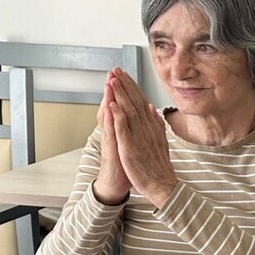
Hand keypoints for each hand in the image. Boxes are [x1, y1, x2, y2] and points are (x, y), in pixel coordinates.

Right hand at [91, 80, 131, 205]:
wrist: (118, 183)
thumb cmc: (127, 163)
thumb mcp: (134, 142)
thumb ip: (136, 125)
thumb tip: (144, 111)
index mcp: (123, 129)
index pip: (122, 106)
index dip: (123, 90)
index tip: (124, 74)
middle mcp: (115, 132)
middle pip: (113, 106)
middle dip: (114, 88)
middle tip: (113, 71)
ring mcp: (112, 140)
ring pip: (109, 116)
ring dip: (109, 99)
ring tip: (109, 83)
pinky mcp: (112, 150)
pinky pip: (110, 133)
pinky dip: (110, 120)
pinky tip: (110, 109)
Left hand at [106, 68, 176, 205]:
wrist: (163, 187)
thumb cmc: (159, 167)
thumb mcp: (160, 141)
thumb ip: (155, 124)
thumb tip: (151, 108)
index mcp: (151, 128)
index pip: (140, 102)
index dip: (131, 87)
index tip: (124, 74)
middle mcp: (146, 130)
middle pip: (134, 103)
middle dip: (124, 85)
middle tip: (116, 70)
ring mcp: (139, 139)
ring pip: (128, 113)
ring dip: (120, 95)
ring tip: (113, 80)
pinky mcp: (131, 149)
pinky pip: (123, 131)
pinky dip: (118, 117)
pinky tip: (112, 105)